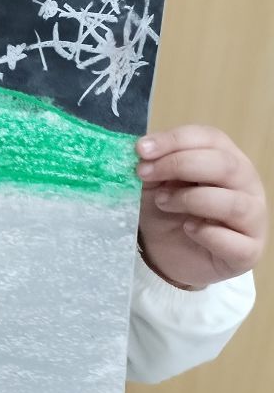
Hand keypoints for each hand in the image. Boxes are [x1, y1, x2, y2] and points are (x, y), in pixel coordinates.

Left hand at [136, 125, 266, 289]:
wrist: (165, 254)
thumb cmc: (166, 210)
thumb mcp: (153, 182)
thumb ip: (153, 163)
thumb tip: (143, 149)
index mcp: (227, 158)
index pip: (211, 138)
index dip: (175, 140)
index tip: (141, 149)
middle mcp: (247, 185)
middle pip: (224, 164)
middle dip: (179, 165)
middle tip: (144, 174)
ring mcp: (252, 219)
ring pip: (232, 202)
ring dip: (190, 199)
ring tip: (163, 203)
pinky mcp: (248, 251)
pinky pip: (234, 242)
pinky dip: (206, 234)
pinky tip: (188, 229)